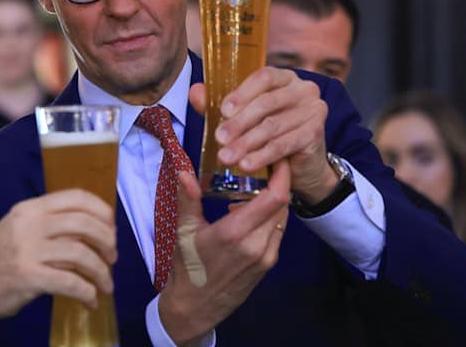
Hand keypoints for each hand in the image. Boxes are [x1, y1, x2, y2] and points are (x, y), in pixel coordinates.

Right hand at [0, 189, 117, 323]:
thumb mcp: (19, 228)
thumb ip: (49, 225)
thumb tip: (93, 232)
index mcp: (31, 208)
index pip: (76, 197)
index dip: (102, 211)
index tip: (111, 228)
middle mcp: (30, 224)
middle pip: (84, 224)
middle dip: (107, 241)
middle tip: (112, 258)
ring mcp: (28, 250)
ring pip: (81, 254)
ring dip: (101, 272)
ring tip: (105, 285)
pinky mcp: (28, 277)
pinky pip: (70, 282)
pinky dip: (87, 292)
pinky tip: (90, 300)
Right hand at [157, 162, 290, 343]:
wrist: (196, 306)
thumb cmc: (187, 267)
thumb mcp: (183, 231)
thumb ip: (188, 199)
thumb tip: (183, 170)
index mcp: (235, 232)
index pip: (274, 197)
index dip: (281, 175)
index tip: (275, 158)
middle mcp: (256, 244)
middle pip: (282, 204)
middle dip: (277, 183)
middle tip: (263, 167)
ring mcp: (266, 256)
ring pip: (282, 218)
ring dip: (273, 200)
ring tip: (254, 188)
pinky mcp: (268, 264)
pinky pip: (277, 232)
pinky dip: (270, 217)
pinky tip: (249, 213)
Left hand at [190, 67, 335, 202]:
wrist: (300, 163)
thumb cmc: (269, 132)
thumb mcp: (245, 117)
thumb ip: (223, 105)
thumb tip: (195, 92)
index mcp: (284, 78)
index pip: (264, 77)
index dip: (242, 93)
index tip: (223, 111)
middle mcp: (303, 90)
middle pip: (267, 103)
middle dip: (239, 123)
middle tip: (219, 139)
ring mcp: (313, 110)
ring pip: (272, 126)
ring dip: (246, 143)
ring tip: (226, 156)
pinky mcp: (316, 134)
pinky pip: (284, 144)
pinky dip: (262, 156)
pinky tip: (246, 164)